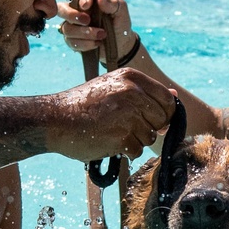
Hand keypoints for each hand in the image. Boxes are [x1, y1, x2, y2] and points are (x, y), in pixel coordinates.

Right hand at [47, 68, 175, 160]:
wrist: (55, 119)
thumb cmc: (84, 105)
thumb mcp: (114, 87)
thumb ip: (144, 92)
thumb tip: (174, 95)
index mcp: (132, 77)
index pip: (167, 99)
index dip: (163, 114)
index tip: (150, 119)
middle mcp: (133, 93)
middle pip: (162, 120)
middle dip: (148, 128)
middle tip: (125, 127)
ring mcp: (129, 115)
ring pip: (150, 137)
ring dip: (135, 140)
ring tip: (112, 131)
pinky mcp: (122, 136)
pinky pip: (137, 150)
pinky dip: (125, 151)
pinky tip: (108, 141)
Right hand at [57, 0, 137, 62]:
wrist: (122, 44)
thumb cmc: (119, 24)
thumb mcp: (120, 11)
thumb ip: (112, 4)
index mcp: (86, 2)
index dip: (79, 0)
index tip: (88, 5)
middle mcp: (76, 13)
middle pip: (62, 10)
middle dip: (72, 15)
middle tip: (87, 20)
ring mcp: (73, 28)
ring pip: (67, 29)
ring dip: (84, 33)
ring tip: (102, 35)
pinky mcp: (74, 42)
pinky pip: (72, 43)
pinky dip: (85, 44)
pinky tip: (97, 43)